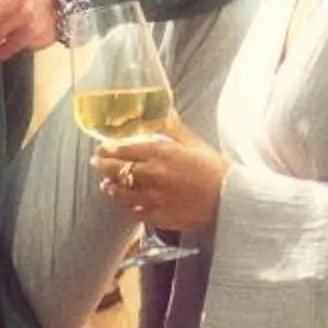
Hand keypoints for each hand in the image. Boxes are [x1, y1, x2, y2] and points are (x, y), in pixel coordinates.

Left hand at [94, 122, 225, 235]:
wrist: (230, 200)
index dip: (109, 149)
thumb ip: (172, 128)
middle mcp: (152, 174)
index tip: (102, 148)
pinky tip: (126, 203)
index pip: (124, 149)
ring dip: (111, 187)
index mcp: (161, 152)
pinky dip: (127, 206)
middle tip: (97, 163)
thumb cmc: (214, 169)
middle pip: (117, 170)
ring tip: (106, 185)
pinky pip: (134, 211)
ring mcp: (153, 197)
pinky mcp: (158, 216)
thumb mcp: (193, 143)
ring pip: (121, 192)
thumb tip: (161, 112)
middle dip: (103, 166)